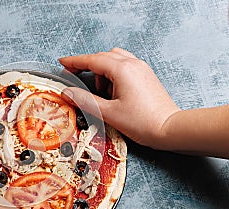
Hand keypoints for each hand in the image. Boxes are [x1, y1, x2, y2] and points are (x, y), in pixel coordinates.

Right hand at [59, 47, 180, 148]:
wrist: (170, 129)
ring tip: (99, 91)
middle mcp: (133, 64)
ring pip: (114, 59)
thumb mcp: (108, 113)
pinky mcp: (145, 76)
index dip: (74, 61)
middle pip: (102, 56)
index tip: (62, 63)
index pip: (92, 60)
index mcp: (122, 70)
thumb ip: (85, 100)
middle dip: (86, 65)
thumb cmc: (143, 122)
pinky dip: (113, 73)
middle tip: (73, 76)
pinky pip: (124, 66)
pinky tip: (112, 90)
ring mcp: (141, 68)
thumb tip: (68, 93)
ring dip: (101, 70)